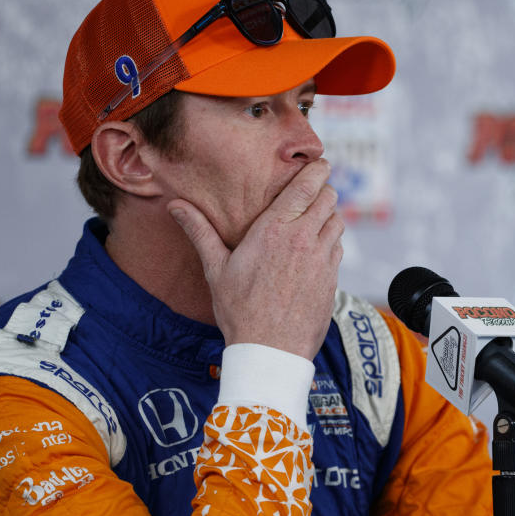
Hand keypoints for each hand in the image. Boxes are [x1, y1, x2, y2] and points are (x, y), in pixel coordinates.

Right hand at [167, 159, 343, 359]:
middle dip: (322, 191)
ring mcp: (322, 259)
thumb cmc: (240, 311)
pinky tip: (315, 250)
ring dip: (328, 216)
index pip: (307, 186)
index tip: (319, 164)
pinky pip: (338, 247)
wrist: (270, 351)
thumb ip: (200, 231)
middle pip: (328, 197)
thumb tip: (176, 205)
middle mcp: (304, 239)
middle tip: (312, 192)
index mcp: (275, 230)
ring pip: (337, 221)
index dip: (317, 170)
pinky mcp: (333, 278)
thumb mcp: (216, 269)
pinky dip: (331, 241)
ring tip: (312, 220)